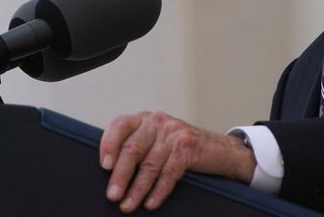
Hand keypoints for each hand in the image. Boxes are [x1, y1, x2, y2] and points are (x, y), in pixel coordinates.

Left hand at [99, 111, 255, 212]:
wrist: (219, 150)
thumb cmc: (181, 148)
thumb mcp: (156, 140)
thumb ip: (136, 146)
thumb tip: (109, 171)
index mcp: (145, 119)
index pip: (120, 125)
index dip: (109, 144)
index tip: (104, 165)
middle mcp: (158, 122)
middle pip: (133, 149)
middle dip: (120, 175)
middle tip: (112, 195)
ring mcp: (174, 133)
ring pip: (149, 165)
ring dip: (137, 189)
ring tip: (127, 205)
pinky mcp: (188, 146)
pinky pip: (168, 173)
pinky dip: (158, 191)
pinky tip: (151, 203)